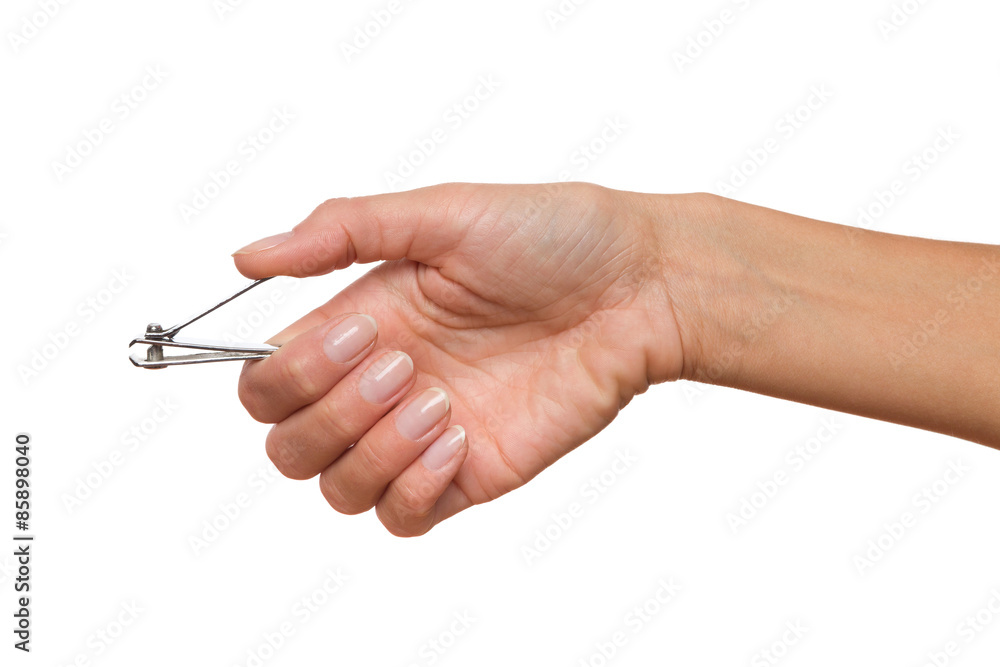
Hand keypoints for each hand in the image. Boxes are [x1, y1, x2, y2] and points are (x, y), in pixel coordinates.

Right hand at [233, 182, 684, 535]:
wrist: (638, 286)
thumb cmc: (551, 237)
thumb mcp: (441, 214)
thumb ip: (341, 231)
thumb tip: (246, 257)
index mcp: (362, 324)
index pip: (268, 383)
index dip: (289, 374)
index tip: (359, 333)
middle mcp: (382, 385)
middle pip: (288, 446)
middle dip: (330, 412)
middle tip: (402, 363)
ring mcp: (423, 436)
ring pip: (338, 489)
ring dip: (374, 449)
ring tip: (441, 399)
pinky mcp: (470, 473)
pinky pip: (402, 518)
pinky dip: (412, 486)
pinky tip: (458, 437)